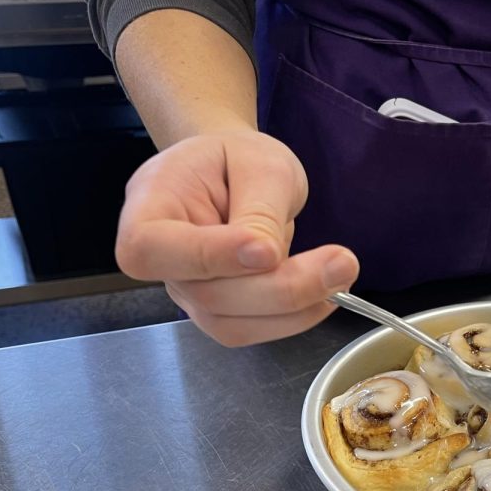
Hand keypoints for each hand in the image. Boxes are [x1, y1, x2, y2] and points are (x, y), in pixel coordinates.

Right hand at [117, 130, 358, 346]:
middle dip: (279, 288)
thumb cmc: (237, 160)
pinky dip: (295, 318)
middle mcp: (160, 259)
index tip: (266, 250)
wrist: (235, 174)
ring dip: (294, 308)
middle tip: (342, 263)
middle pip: (206, 294)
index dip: (208, 257)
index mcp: (148, 206)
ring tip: (342, 272)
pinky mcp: (220, 313)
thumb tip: (265, 257)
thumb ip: (259, 211)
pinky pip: (253, 330)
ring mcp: (188, 292)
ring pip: (232, 323)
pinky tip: (326, 291)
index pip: (152, 249)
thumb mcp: (259, 165)